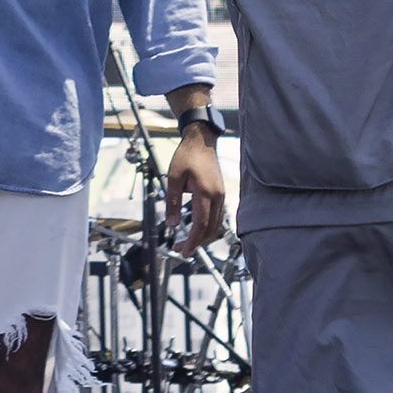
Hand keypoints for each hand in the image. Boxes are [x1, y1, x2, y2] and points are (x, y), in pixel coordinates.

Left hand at [165, 120, 229, 249]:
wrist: (201, 140)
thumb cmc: (187, 156)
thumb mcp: (173, 178)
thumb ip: (172, 202)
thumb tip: (171, 224)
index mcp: (206, 193)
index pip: (201, 225)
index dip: (192, 242)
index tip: (183, 252)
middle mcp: (217, 196)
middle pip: (210, 229)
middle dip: (196, 242)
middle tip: (179, 248)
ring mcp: (221, 195)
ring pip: (215, 224)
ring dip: (202, 236)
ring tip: (185, 241)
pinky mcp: (220, 193)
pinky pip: (217, 216)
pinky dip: (207, 226)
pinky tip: (195, 228)